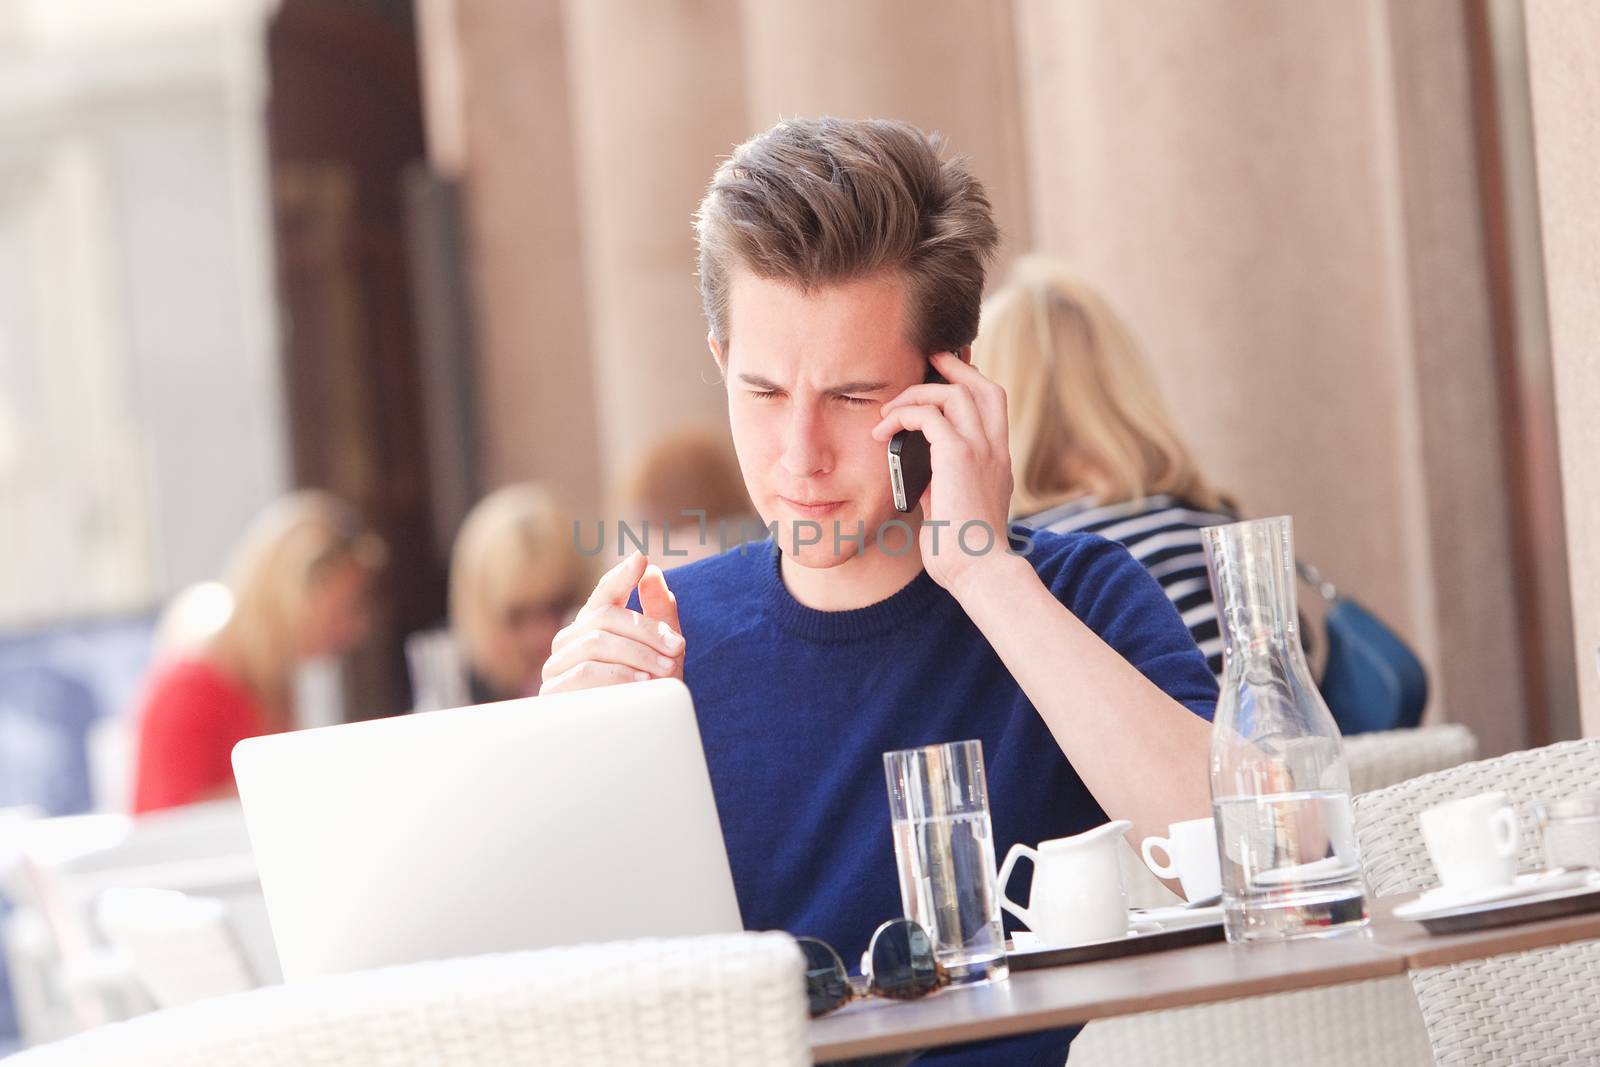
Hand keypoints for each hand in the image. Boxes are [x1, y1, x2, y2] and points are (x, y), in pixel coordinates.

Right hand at [539, 551, 684, 693]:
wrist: (632, 744)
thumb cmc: (647, 697)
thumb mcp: (662, 653)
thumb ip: (659, 613)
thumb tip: (654, 572)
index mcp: (592, 628)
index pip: (602, 594)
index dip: (620, 576)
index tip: (641, 561)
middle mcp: (568, 642)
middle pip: (604, 617)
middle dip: (646, 629)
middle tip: (678, 646)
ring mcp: (557, 667)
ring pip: (597, 642)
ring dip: (639, 654)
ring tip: (667, 670)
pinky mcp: (553, 694)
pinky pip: (587, 672)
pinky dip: (620, 675)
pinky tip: (644, 684)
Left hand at [871, 350, 1016, 595]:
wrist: (979, 572)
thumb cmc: (963, 552)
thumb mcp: (956, 508)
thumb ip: (945, 484)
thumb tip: (922, 476)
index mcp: (998, 461)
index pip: (993, 406)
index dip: (970, 384)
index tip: (942, 379)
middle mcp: (996, 450)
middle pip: (984, 387)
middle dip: (954, 368)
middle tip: (925, 363)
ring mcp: (982, 450)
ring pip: (956, 393)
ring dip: (918, 394)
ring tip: (889, 411)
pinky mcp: (960, 457)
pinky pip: (930, 415)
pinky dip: (904, 414)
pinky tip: (883, 431)